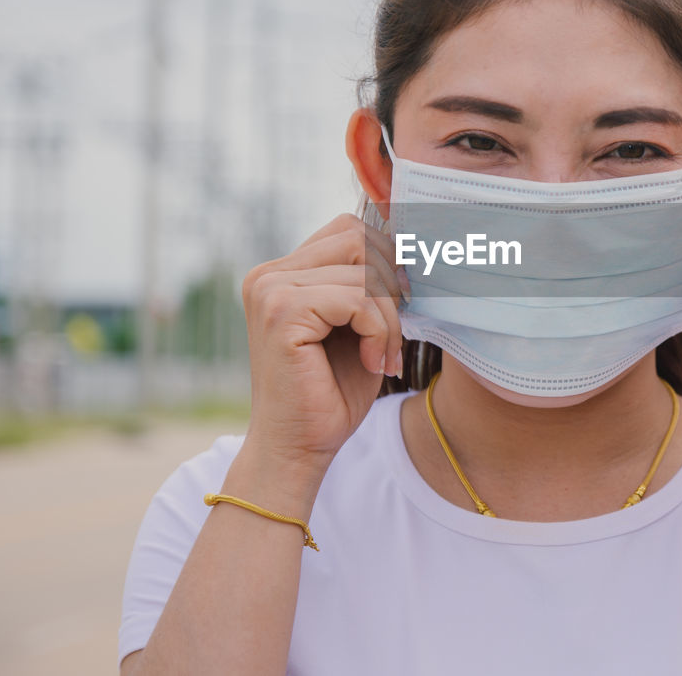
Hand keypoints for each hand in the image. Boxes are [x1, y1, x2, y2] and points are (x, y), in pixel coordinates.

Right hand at [240, 213, 409, 477]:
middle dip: (390, 285)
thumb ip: (370, 286)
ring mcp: (271, 290)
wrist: (296, 450)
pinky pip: (358, 299)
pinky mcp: (282, 312)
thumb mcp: (357, 327)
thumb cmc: (330, 394)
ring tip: (382, 354)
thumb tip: (413, 245)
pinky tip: (372, 362)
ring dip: (389, 316)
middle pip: (359, 239)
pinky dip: (379, 330)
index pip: (349, 230)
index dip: (386, 259)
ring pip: (364, 270)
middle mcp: (269, 274)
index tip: (399, 303)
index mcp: (282, 273)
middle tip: (392, 334)